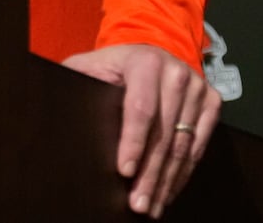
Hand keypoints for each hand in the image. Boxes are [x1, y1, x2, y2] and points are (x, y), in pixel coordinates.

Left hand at [61, 42, 220, 218]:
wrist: (148, 54)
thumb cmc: (111, 68)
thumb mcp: (89, 66)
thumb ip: (75, 80)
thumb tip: (51, 106)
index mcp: (144, 61)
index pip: (140, 108)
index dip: (132, 142)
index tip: (123, 172)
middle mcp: (176, 71)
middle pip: (164, 134)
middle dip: (150, 174)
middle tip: (138, 204)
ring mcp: (197, 86)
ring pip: (183, 144)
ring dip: (167, 180)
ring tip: (152, 207)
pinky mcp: (211, 101)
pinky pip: (199, 145)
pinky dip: (184, 172)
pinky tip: (169, 191)